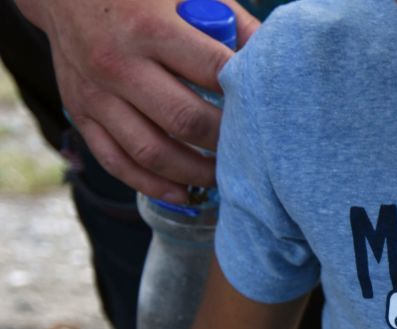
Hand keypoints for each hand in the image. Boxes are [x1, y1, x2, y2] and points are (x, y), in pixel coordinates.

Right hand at [13, 0, 259, 203]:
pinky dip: (152, 185)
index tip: (270, 110)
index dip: (246, 94)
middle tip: (253, 151)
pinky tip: (184, 194)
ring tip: (226, 177)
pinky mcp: (80, 114)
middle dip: (226, 142)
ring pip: (151, 152)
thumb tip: (273, 61)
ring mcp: (96, 94)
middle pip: (185, 121)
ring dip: (195, 173)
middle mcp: (119, 64)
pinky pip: (116, 162)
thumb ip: (232, 22)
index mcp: (151, 28)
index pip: (213, 72)